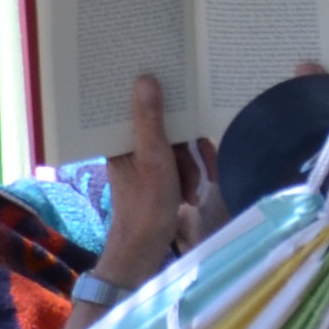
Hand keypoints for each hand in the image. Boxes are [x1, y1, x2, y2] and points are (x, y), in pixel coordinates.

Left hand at [92, 71, 180, 309]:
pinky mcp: (155, 174)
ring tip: (194, 191)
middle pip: (169, 126)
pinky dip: (189, 177)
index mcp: (121, 136)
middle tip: (207, 161)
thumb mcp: (154, 158)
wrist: (145, 251)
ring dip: (192, 167)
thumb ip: (151, 119)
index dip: (167, 99)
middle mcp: (129, 144)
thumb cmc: (146, 206)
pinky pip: (179, 163)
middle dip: (190, 148)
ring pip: (179, 146)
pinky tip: (192, 196)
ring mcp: (142, 159)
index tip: (187, 93)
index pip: (144, 104)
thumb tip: (146, 78)